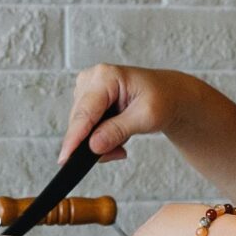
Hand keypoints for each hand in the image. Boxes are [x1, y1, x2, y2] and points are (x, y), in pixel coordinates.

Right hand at [59, 63, 178, 165]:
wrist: (169, 95)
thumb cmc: (163, 99)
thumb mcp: (146, 117)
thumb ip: (118, 131)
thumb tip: (93, 146)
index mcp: (105, 76)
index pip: (85, 112)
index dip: (75, 137)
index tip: (66, 159)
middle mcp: (91, 79)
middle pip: (80, 121)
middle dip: (95, 143)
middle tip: (120, 153)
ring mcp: (87, 88)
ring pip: (81, 126)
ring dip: (99, 141)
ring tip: (122, 144)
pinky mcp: (87, 99)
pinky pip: (85, 125)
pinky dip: (100, 137)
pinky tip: (116, 137)